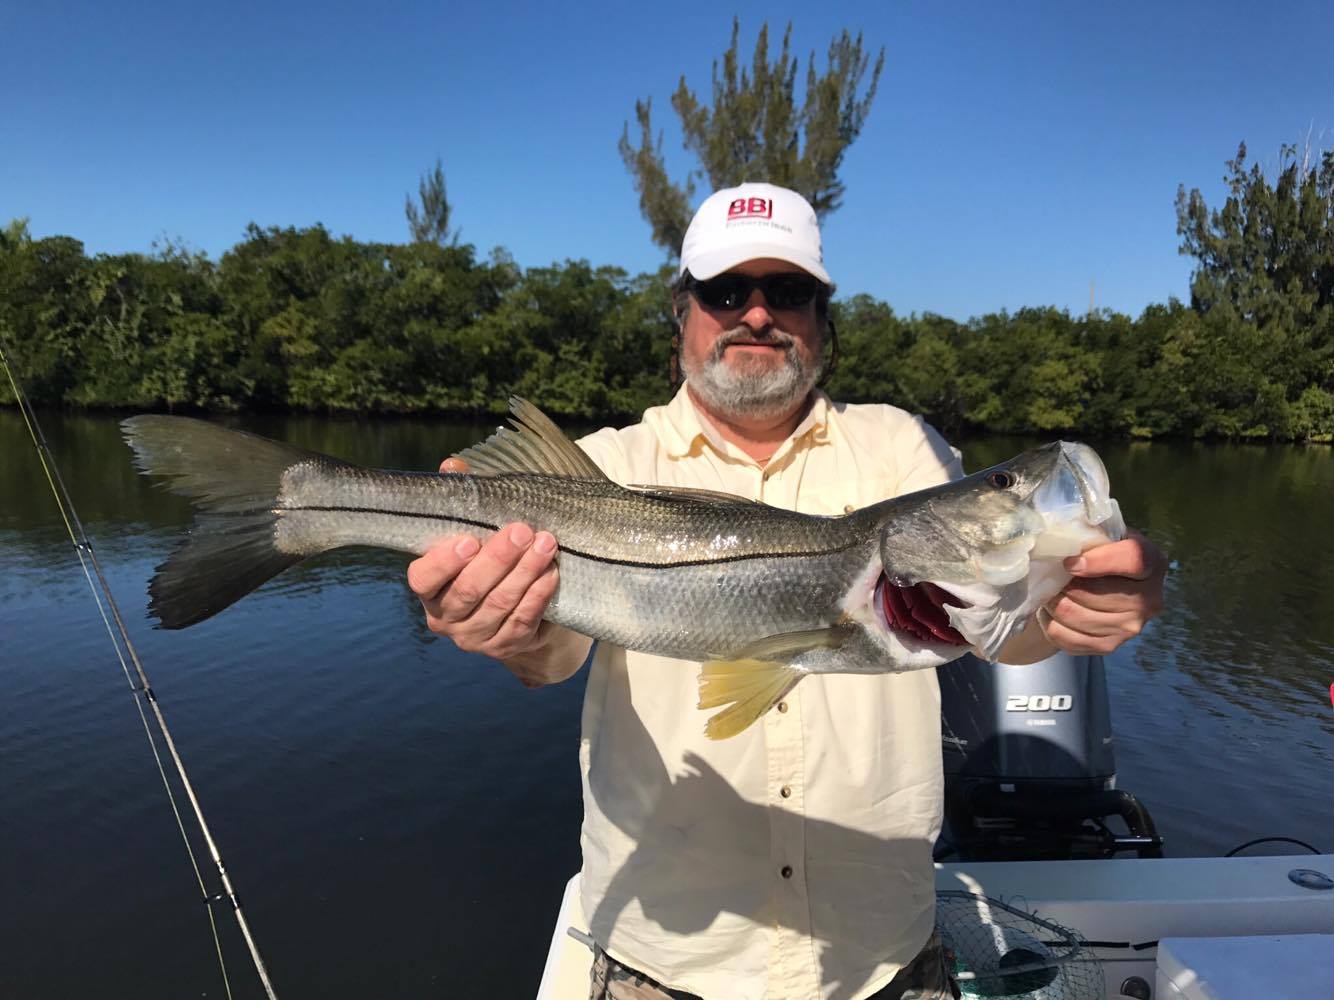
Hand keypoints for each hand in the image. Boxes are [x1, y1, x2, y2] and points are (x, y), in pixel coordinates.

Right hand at [407, 456, 587, 686]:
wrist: (516, 613)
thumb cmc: (487, 561)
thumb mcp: (473, 530)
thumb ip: (461, 498)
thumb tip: (453, 466)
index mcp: (430, 589)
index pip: (424, 579)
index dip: (444, 562)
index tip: (469, 540)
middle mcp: (446, 618)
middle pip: (469, 590)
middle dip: (498, 559)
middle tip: (522, 531)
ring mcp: (475, 637)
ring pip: (500, 604)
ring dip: (525, 572)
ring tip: (546, 545)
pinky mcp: (505, 646)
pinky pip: (522, 620)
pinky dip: (538, 595)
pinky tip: (551, 573)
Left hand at [1040, 530, 1166, 655]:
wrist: (1107, 589)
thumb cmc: (1101, 554)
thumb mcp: (1105, 535)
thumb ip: (1092, 531)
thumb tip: (1064, 535)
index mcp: (1153, 563)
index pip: (1132, 560)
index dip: (1098, 561)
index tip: (1069, 562)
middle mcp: (1149, 600)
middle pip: (1093, 594)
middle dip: (1062, 583)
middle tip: (1049, 575)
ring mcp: (1130, 628)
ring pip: (1074, 615)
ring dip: (1053, 601)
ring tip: (1050, 590)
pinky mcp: (1109, 646)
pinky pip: (1065, 636)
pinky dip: (1050, 622)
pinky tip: (1052, 611)